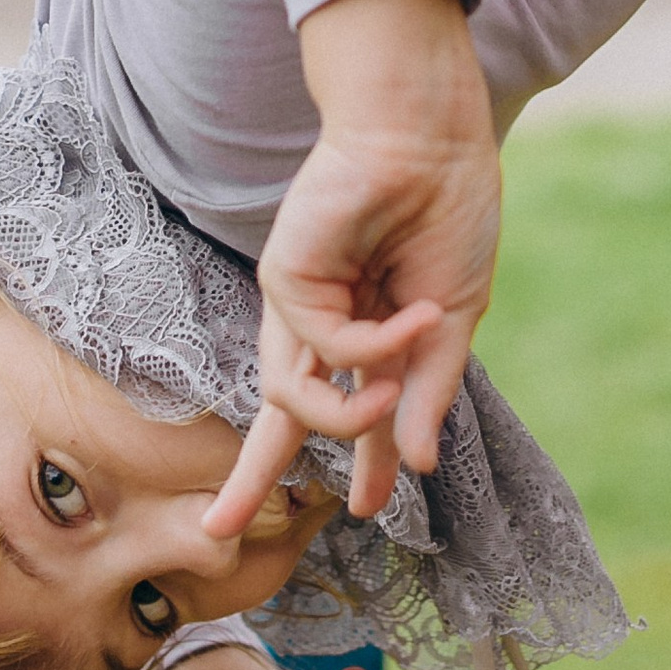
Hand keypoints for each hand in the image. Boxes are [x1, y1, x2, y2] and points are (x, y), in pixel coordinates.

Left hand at [206, 0, 501, 538]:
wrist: (432, 137)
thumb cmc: (448, 212)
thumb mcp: (451, 320)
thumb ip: (427, 390)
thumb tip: (418, 464)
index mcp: (366, 327)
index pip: (348, 406)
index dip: (359, 460)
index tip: (367, 509)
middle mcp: (322, 320)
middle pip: (284, 413)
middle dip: (253, 477)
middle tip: (219, 532)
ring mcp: (297, 300)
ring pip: (291, 399)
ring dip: (349, 417)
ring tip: (394, 394)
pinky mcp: (283, 276)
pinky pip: (319, 347)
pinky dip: (371, 348)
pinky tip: (411, 316)